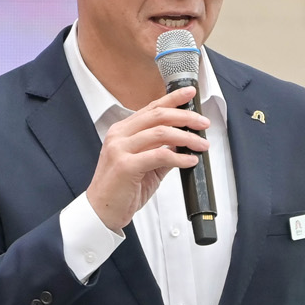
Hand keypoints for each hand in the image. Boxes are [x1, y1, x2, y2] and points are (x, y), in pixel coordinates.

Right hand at [85, 88, 209, 231]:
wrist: (102, 211)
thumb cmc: (120, 189)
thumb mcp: (145, 165)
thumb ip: (161, 151)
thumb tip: (183, 142)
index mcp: (122, 131)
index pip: (151, 108)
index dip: (172, 99)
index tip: (189, 93)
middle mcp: (119, 135)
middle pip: (158, 115)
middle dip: (185, 117)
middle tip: (203, 123)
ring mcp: (120, 149)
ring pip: (161, 132)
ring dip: (186, 137)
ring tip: (201, 144)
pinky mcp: (126, 165)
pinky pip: (160, 155)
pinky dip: (179, 156)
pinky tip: (190, 160)